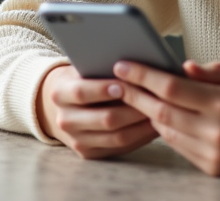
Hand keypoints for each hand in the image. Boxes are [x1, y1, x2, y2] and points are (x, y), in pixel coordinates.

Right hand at [35, 64, 158, 158]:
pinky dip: (140, 137)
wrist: (66, 103)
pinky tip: (154, 126)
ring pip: (116, 137)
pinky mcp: (89, 153)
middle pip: (105, 119)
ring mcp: (76, 140)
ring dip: (142, 125)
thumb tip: (134, 65)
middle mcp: (65, 120)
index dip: (104, 89)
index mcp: (60, 94)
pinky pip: (120, 148)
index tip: (125, 83)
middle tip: (155, 99)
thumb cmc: (84, 77)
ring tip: (160, 112)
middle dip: (133, 109)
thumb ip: (101, 65)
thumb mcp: (85, 67)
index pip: (81, 93)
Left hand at [115, 59, 219, 176]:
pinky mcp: (214, 168)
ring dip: (148, 113)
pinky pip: (180, 147)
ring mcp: (214, 153)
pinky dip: (167, 130)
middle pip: (162, 111)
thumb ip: (213, 70)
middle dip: (136, 95)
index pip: (172, 88)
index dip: (143, 76)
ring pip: (167, 131)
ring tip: (135, 96)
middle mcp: (217, 131)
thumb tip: (182, 68)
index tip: (124, 65)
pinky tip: (160, 115)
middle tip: (118, 81)